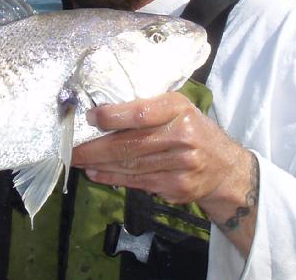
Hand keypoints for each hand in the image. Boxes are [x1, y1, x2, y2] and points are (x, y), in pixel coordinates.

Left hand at [71, 92, 250, 206]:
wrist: (225, 167)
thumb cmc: (191, 128)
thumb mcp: (177, 107)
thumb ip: (147, 107)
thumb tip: (101, 110)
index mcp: (179, 109)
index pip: (140, 113)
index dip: (112, 117)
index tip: (89, 117)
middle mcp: (182, 136)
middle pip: (130, 144)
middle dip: (94, 148)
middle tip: (69, 149)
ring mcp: (182, 165)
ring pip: (130, 166)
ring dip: (98, 164)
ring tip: (77, 161)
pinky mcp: (177, 187)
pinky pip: (137, 182)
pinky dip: (112, 178)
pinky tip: (95, 174)